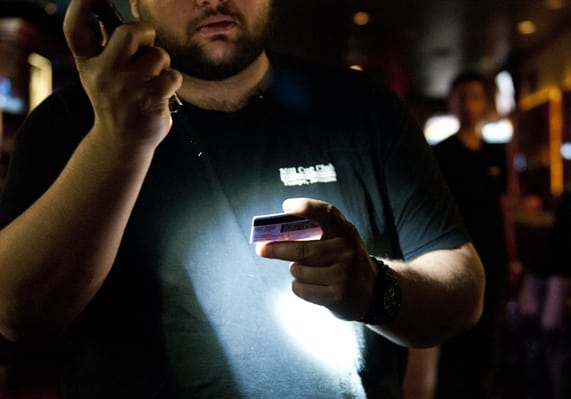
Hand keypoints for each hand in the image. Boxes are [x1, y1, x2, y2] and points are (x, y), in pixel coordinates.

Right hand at [63, 0, 181, 146]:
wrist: (122, 141)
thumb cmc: (116, 101)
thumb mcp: (100, 74)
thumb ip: (106, 47)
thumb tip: (110, 15)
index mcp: (88, 63)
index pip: (76, 28)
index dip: (81, 5)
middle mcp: (104, 73)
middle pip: (130, 32)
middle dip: (146, 34)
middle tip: (146, 46)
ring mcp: (128, 87)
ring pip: (159, 55)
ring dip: (162, 64)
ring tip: (152, 79)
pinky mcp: (151, 99)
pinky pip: (173, 75)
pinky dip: (172, 81)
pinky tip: (161, 92)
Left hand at [257, 198, 377, 320]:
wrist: (372, 292)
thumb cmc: (344, 260)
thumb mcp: (340, 240)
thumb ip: (317, 234)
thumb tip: (276, 233)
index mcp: (346, 231)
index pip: (326, 213)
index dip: (306, 207)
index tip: (286, 206)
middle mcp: (346, 250)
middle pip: (302, 249)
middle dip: (277, 249)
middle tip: (261, 249)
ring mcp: (343, 274)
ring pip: (299, 271)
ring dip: (295, 271)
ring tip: (306, 271)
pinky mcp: (336, 296)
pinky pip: (301, 289)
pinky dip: (298, 286)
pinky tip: (310, 285)